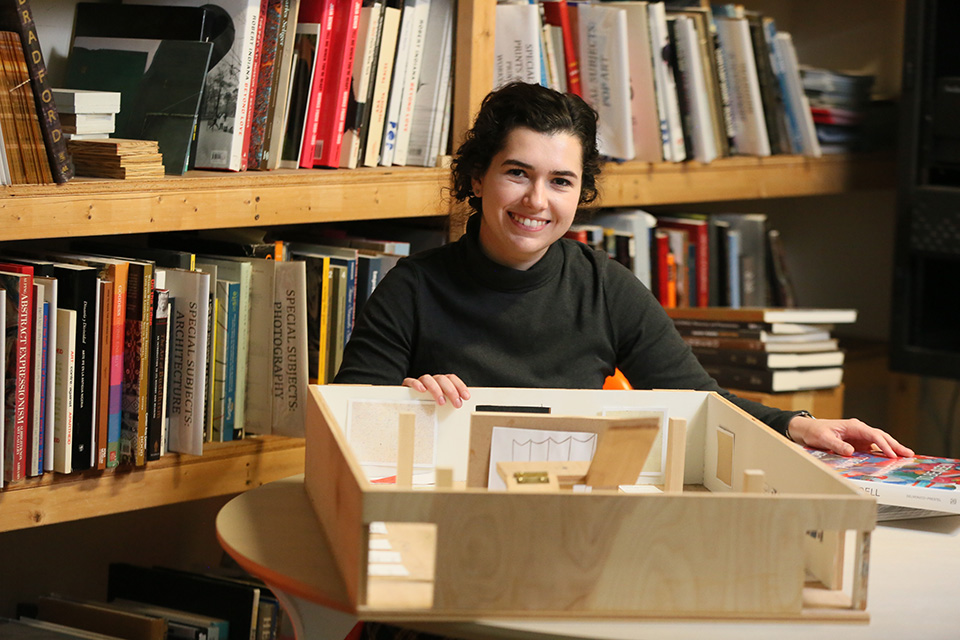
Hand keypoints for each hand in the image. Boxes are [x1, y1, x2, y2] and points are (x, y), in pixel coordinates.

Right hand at [402, 374, 470, 407]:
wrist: (407, 407)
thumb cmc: (428, 408)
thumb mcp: (441, 407)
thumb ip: (449, 404)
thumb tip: (461, 407)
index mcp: (440, 382)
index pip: (452, 378)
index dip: (460, 386)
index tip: (466, 397)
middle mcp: (431, 380)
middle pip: (442, 379)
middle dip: (451, 391)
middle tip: (456, 403)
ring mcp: (419, 382)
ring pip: (428, 379)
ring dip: (436, 390)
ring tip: (441, 402)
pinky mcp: (407, 386)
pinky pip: (411, 381)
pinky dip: (416, 384)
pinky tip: (422, 390)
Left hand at [787, 415, 913, 457]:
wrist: (807, 430)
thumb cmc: (815, 431)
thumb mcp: (824, 438)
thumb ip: (837, 445)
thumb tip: (851, 451)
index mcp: (853, 426)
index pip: (873, 435)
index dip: (884, 445)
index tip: (892, 454)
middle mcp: (859, 430)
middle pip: (881, 437)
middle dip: (895, 445)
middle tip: (909, 454)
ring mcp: (859, 437)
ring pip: (880, 442)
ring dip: (892, 449)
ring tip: (905, 457)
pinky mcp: (858, 444)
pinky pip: (872, 449)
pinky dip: (882, 453)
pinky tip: (890, 460)